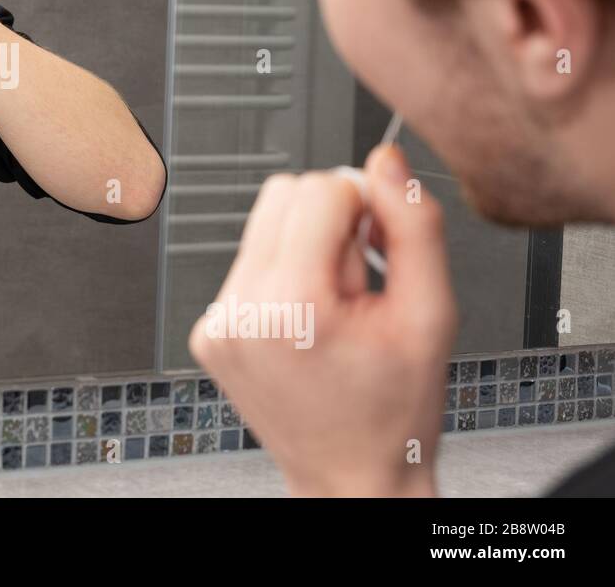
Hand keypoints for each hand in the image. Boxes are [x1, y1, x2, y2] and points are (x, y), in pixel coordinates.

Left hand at [187, 145, 457, 495]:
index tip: (381, 246)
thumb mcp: (432, 314)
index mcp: (294, 306)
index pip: (319, 187)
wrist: (352, 477)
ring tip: (336, 307)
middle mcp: (241, 311)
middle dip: (330, 219)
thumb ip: (414, 225)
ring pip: (262, 225)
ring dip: (305, 248)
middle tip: (361, 277)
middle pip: (282, 193)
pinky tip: (309, 323)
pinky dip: (281, 278)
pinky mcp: (207, 333)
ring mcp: (217, 323)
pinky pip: (246, 265)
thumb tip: (385, 161)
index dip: (364, 205)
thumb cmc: (394, 409)